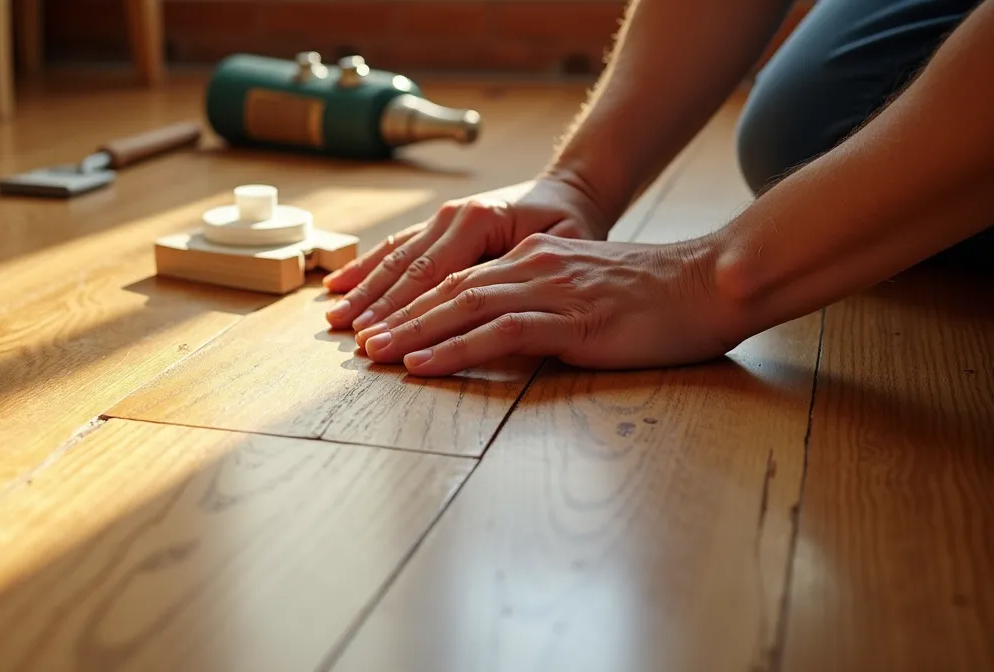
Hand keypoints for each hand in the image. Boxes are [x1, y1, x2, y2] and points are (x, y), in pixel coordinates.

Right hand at [323, 171, 614, 331]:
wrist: (571, 189)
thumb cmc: (573, 225)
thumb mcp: (564, 249)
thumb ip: (523, 275)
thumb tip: (488, 310)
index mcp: (481, 220)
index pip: (433, 275)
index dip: (405, 312)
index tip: (383, 342)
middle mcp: (454, 214)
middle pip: (407, 270)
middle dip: (376, 309)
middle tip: (354, 344)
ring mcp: (442, 216)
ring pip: (395, 258)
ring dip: (363, 291)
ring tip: (334, 320)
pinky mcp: (437, 223)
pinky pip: (396, 246)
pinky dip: (366, 267)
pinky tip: (339, 286)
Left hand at [353, 233, 745, 375]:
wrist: (710, 284)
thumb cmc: (656, 298)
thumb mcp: (587, 293)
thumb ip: (545, 303)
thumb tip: (507, 330)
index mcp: (535, 259)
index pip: (458, 276)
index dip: (411, 298)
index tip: (375, 319)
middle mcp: (533, 266)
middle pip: (447, 287)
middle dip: (396, 314)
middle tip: (355, 338)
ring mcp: (550, 289)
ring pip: (462, 306)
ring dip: (411, 332)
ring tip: (373, 352)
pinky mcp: (571, 319)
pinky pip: (499, 332)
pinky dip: (454, 348)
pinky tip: (424, 363)